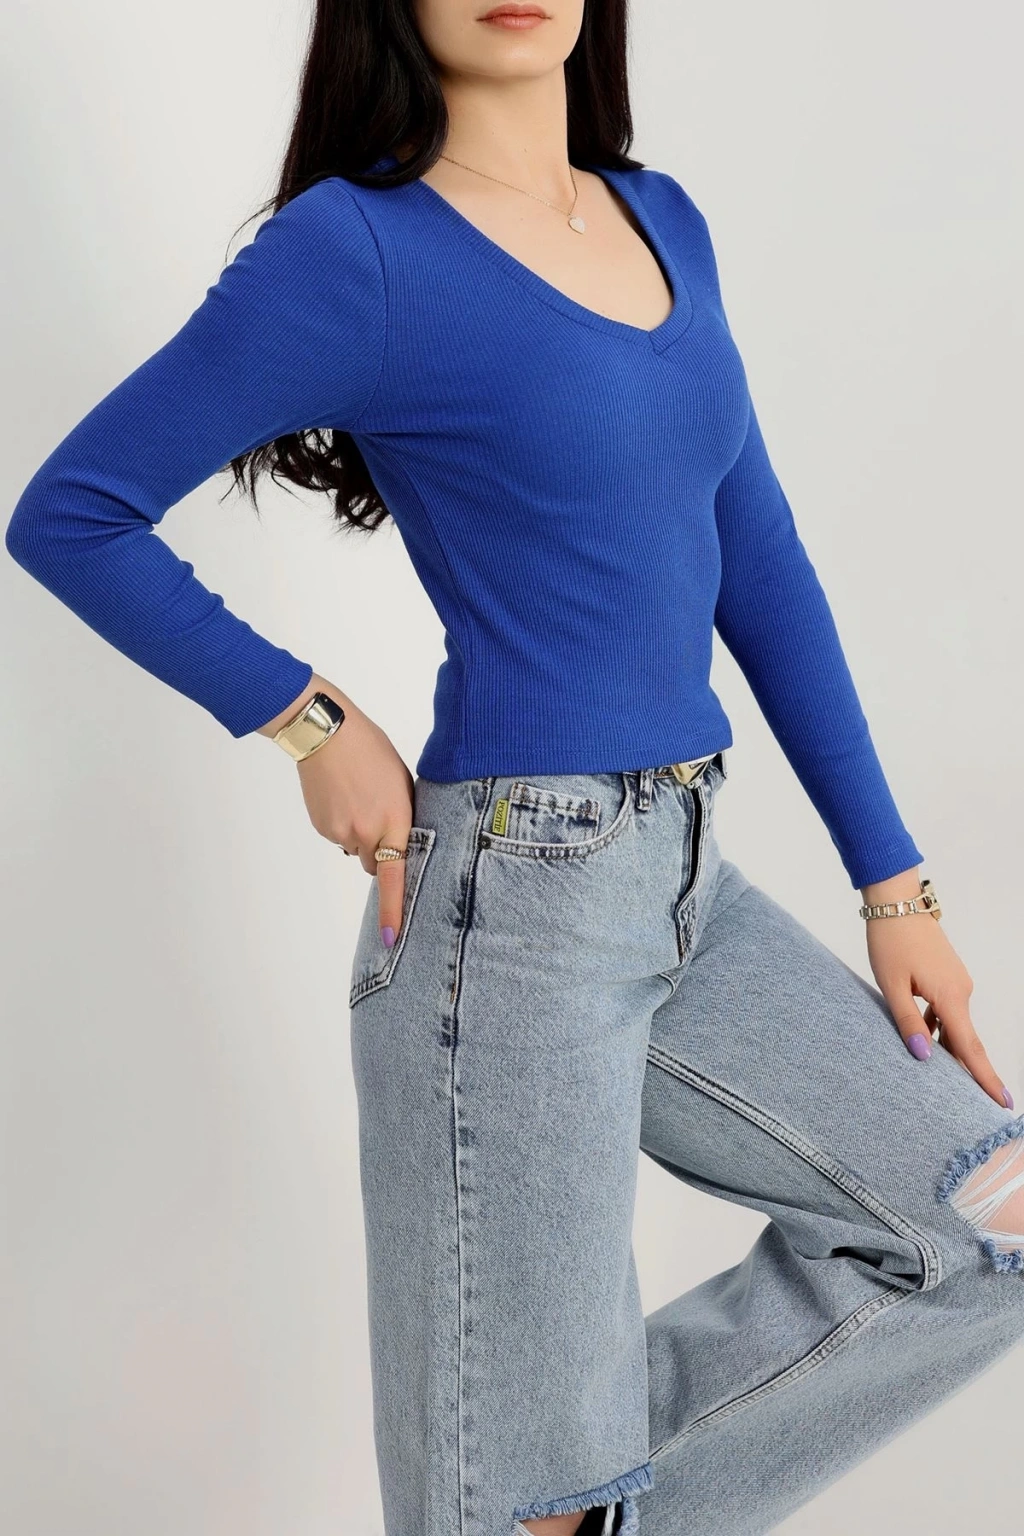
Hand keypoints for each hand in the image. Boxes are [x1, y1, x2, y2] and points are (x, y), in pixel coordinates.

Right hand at [260, 674, 414, 946]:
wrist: (325, 733)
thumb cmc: (371, 749)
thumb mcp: (401, 781)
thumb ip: (404, 817)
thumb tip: (401, 843)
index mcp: (395, 820)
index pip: (396, 876)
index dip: (394, 910)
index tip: (393, 938)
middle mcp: (368, 833)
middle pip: (377, 864)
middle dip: (381, 852)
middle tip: (380, 819)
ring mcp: (341, 832)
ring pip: (357, 849)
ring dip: (361, 834)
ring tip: (360, 798)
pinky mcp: (322, 827)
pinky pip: (340, 837)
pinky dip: (343, 824)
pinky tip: (343, 797)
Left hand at [862, 869, 1011, 1108]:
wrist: (897, 901)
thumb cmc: (890, 941)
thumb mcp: (891, 985)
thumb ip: (907, 1022)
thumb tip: (923, 1057)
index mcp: (949, 996)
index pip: (970, 1047)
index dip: (984, 1078)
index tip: (1002, 1102)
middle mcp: (961, 991)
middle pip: (966, 1040)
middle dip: (969, 1071)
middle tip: (973, 1104)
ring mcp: (957, 982)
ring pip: (956, 1026)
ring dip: (950, 1049)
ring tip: (942, 1079)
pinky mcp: (948, 976)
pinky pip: (948, 1011)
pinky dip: (941, 1028)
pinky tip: (925, 1039)